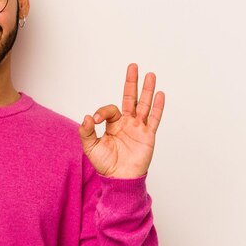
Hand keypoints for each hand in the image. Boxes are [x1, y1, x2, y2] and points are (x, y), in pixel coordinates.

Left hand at [79, 63, 164, 178]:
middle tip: (133, 66)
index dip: (102, 112)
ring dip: (147, 90)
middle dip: (131, 83)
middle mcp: (127, 123)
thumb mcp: (90, 147)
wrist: (119, 178)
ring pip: (144, 105)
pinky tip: (160, 94)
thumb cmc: (105, 164)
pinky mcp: (148, 135)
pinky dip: (158, 107)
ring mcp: (139, 128)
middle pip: (131, 98)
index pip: (110, 110)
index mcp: (113, 124)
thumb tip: (86, 117)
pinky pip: (154, 119)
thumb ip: (86, 132)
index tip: (94, 120)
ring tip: (150, 75)